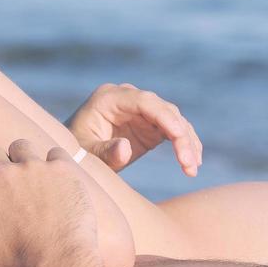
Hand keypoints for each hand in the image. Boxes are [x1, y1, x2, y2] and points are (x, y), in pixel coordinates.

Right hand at [0, 139, 130, 266]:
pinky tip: (58, 178)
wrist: (61, 262)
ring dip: (22, 156)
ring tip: (30, 172)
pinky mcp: (61, 168)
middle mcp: (2, 175)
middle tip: (5, 181)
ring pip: (21, 146)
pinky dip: (55, 164)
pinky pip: (54, 153)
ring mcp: (33, 168)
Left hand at [66, 83, 201, 175]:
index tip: (178, 135)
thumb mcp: (84, 155)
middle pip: (163, 110)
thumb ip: (104, 152)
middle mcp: (129, 99)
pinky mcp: (150, 125)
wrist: (75, 156)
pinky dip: (184, 145)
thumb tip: (125, 149)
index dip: (163, 116)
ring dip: (187, 142)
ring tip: (192, 168)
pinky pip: (173, 131)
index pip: (144, 101)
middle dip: (180, 135)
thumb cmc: (75, 153)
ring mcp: (141, 111)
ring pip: (174, 120)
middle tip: (188, 163)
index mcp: (110, 98)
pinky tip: (193, 164)